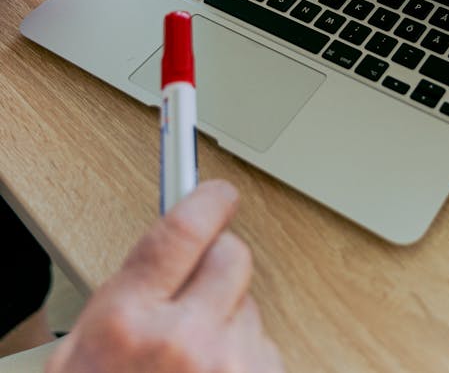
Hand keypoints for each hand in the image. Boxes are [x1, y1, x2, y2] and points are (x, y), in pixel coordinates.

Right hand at [45, 181, 284, 372]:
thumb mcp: (80, 356)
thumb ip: (127, 297)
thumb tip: (173, 248)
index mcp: (126, 324)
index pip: (183, 228)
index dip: (206, 200)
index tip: (218, 193)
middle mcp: (183, 343)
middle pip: (232, 258)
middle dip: (218, 267)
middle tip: (197, 294)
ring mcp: (229, 371)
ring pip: (251, 310)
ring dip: (231, 327)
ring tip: (194, 370)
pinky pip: (267, 354)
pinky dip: (247, 365)